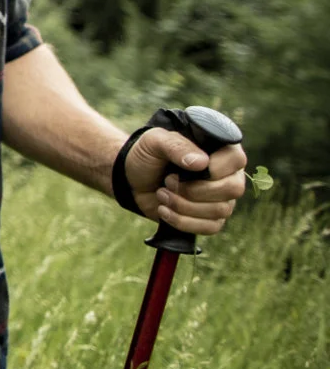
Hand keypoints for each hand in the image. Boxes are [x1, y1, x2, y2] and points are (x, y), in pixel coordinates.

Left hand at [123, 130, 248, 235]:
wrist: (133, 179)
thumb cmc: (148, 155)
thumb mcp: (155, 141)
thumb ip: (176, 146)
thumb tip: (201, 163)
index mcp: (220, 150)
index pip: (236, 159)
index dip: (215, 168)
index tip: (188, 168)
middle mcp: (228, 175)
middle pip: (232, 189)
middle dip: (194, 190)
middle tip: (168, 181)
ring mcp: (222, 199)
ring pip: (220, 210)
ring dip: (184, 205)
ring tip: (161, 193)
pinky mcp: (211, 219)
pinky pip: (210, 227)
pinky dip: (183, 221)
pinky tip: (164, 210)